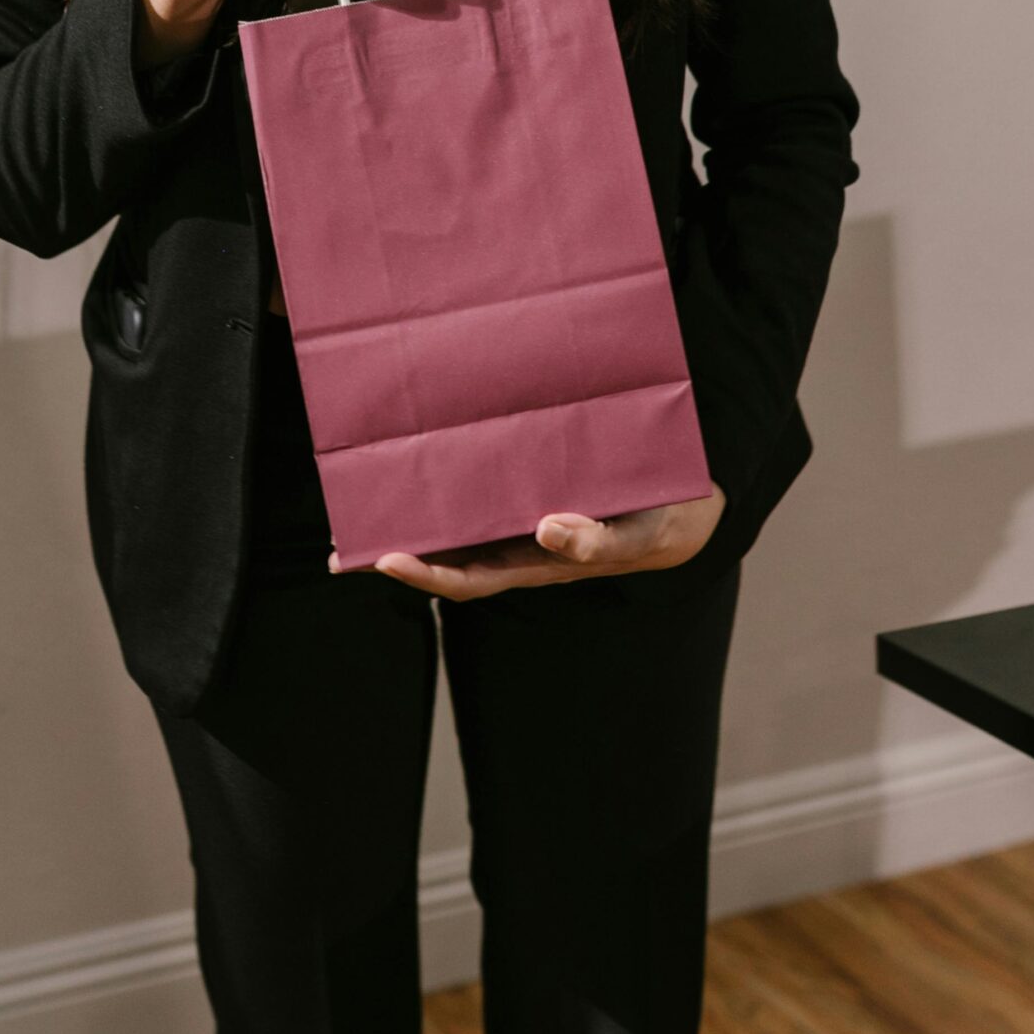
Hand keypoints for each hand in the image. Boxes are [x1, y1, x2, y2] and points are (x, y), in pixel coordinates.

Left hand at [339, 483, 727, 598]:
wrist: (691, 502)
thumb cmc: (666, 520)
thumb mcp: (641, 533)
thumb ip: (598, 539)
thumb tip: (547, 530)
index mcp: (539, 561)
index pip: (468, 577)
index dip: (425, 574)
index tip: (384, 557)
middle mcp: (520, 542)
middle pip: (447, 555)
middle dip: (395, 553)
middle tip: (342, 543)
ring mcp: (522, 518)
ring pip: (456, 524)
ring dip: (411, 517)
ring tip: (362, 498)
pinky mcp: (530, 487)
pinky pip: (479, 488)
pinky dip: (447, 481)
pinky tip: (423, 456)